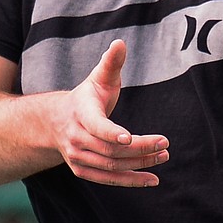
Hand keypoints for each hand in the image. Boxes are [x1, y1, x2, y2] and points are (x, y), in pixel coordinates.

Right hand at [54, 40, 169, 186]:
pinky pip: (108, 179)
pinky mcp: (83, 170)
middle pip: (110, 149)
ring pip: (111, 166)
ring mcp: (78, 157)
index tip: (130, 137)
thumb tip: (120, 42)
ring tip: (164, 156)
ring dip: (139, 164)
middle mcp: (76, 138)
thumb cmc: (87, 97)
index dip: (112, 133)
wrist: (56, 122)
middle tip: (165, 143)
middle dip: (139, 148)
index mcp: (81, 113)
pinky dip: (130, 181)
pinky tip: (152, 179)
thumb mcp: (98, 78)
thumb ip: (111, 62)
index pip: (96, 126)